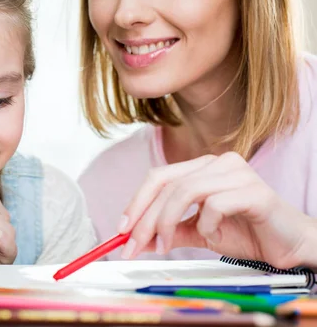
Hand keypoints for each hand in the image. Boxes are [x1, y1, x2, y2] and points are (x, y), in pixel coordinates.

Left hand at [119, 152, 315, 268]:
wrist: (288, 246)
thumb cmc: (246, 233)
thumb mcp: (197, 232)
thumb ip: (170, 231)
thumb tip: (135, 238)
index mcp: (202, 167)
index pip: (158, 177)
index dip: (136, 202)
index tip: (121, 230)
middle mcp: (217, 162)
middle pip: (167, 184)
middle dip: (145, 218)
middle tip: (132, 246)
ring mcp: (236, 173)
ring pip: (185, 191)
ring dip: (167, 222)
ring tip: (165, 246)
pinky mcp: (254, 190)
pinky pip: (215, 204)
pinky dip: (205, 224)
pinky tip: (212, 235)